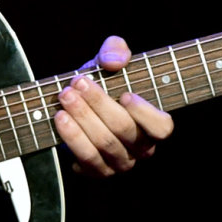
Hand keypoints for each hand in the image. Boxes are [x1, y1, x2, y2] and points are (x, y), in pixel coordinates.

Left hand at [55, 35, 173, 177]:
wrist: (76, 106)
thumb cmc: (103, 84)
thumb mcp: (108, 61)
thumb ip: (115, 50)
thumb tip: (114, 61)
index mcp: (153, 125)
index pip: (162, 127)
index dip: (145, 113)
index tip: (125, 94)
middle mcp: (141, 148)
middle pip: (124, 129)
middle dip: (98, 104)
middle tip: (76, 83)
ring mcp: (120, 163)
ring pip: (104, 144)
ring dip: (81, 118)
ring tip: (64, 97)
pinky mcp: (97, 171)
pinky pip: (86, 159)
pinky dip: (72, 138)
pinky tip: (60, 119)